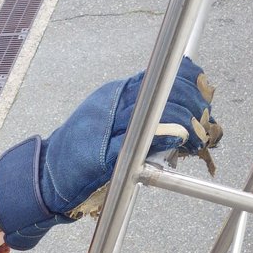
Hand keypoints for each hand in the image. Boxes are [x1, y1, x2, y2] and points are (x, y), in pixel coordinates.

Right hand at [0, 56, 220, 248]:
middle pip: (161, 89)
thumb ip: (138, 116)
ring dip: (184, 118)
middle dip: (192, 99)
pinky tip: (178, 137)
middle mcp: (110, 104)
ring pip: (154, 110)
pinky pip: (138, 142)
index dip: (187, 78)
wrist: (46, 177)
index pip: (158, 75)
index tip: (204, 89)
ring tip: (199, 133)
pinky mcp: (103, 155)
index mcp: (113, 94)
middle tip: (206, 118)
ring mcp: (105, 128)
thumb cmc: (81, 155)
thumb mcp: (111, 124)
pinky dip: (161, 136)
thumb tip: (179, 115)